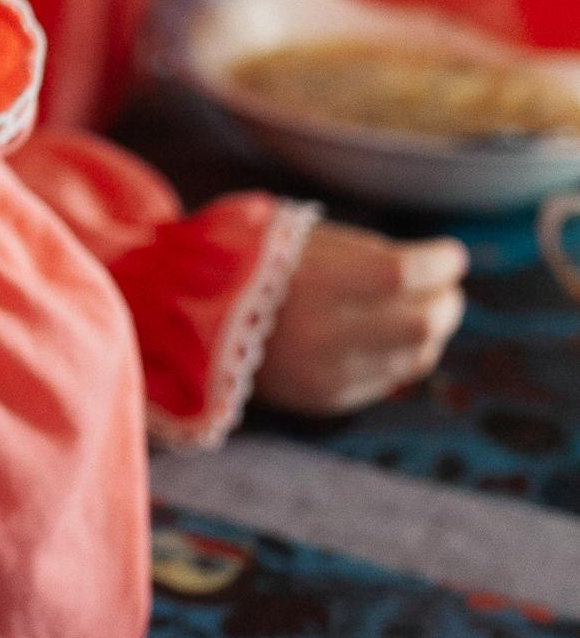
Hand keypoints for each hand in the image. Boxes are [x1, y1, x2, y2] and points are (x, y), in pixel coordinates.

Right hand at [255, 219, 466, 415]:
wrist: (187, 318)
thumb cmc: (252, 264)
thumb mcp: (303, 238)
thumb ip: (368, 253)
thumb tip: (434, 270)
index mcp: (313, 283)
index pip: (403, 274)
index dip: (440, 262)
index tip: (450, 255)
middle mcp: (323, 335)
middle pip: (421, 324)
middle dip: (446, 302)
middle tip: (445, 287)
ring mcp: (327, 374)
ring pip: (417, 357)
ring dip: (432, 331)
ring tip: (422, 310)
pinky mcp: (328, 399)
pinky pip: (391, 379)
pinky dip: (404, 355)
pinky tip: (389, 336)